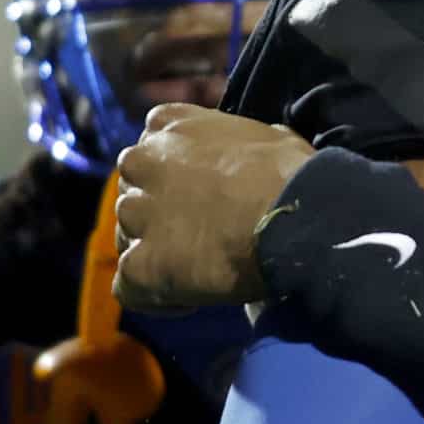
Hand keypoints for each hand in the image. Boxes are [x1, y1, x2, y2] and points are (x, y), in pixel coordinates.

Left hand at [113, 105, 314, 312]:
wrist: (295, 220)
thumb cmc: (291, 175)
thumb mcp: (264, 134)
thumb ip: (231, 143)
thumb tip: (242, 159)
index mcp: (168, 125)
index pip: (151, 148)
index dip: (174, 176)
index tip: (201, 195)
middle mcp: (141, 162)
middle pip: (134, 192)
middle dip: (159, 213)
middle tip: (199, 233)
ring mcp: (134, 214)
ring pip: (127, 236)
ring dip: (156, 252)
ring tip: (198, 267)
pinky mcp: (137, 264)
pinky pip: (130, 287)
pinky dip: (157, 296)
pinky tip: (191, 297)